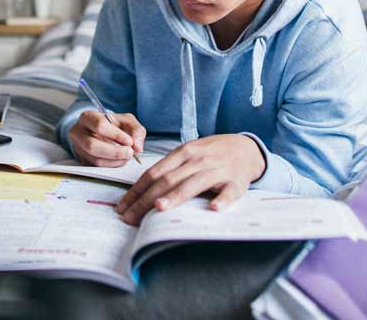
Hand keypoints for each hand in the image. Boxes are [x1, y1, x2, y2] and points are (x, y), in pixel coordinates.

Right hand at [68, 110, 145, 167]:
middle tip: (130, 152)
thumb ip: (136, 130)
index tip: (129, 141)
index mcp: (87, 117)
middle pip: (92, 145)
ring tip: (127, 156)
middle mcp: (78, 132)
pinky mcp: (83, 160)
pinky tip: (120, 160)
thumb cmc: (114, 125)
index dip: (116, 135)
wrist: (103, 132)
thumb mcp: (127, 121)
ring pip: (95, 159)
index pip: (99, 125)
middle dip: (114, 152)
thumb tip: (137, 147)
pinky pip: (97, 167)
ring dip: (115, 161)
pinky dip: (112, 165)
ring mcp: (79, 148)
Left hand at [115, 134, 265, 224]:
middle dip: (145, 200)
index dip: (136, 190)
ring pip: (193, 183)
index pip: (153, 173)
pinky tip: (213, 208)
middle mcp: (197, 160)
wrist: (244, 148)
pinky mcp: (236, 182)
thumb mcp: (188, 154)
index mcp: (183, 153)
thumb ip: (169, 169)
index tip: (122, 207)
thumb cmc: (210, 154)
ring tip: (159, 208)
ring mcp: (217, 170)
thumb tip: (141, 191)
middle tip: (130, 218)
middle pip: (167, 180)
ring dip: (175, 196)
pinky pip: (228, 192)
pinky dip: (222, 200)